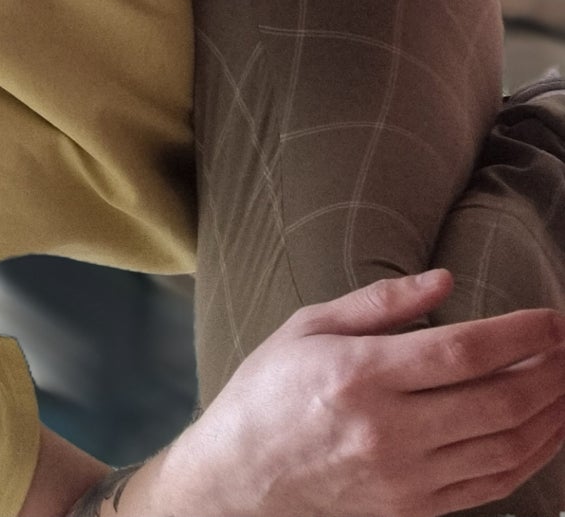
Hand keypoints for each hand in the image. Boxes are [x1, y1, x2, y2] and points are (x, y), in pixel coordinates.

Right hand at [170, 269, 564, 516]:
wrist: (242, 472)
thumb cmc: (270, 388)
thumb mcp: (308, 326)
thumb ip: (379, 303)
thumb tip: (443, 282)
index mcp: (360, 374)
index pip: (461, 352)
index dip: (518, 335)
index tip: (552, 319)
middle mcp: (389, 430)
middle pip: (498, 401)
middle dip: (549, 371)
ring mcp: (406, 477)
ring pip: (506, 446)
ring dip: (551, 414)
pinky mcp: (416, 508)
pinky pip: (491, 483)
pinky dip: (531, 458)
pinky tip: (547, 430)